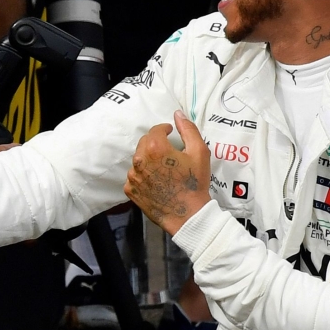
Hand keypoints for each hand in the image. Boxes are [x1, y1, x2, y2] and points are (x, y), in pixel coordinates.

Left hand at [124, 111, 210, 234]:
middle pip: (144, 143)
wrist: (187, 215)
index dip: (164, 130)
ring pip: (138, 160)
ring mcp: (133, 176)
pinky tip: (157, 181)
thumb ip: (188, 129)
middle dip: (155, 143)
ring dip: (148, 160)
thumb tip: (177, 114)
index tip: (170, 133)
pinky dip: (143, 176)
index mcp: (154, 148)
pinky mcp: (130, 190)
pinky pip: (135, 177)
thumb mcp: (199, 152)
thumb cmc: (195, 183)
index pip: (155, 130)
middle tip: (168, 152)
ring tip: (163, 169)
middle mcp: (139, 160)